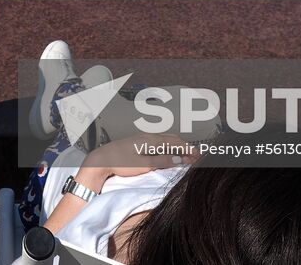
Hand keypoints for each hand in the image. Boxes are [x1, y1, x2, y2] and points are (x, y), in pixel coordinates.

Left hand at [77, 137, 191, 189]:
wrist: (100, 161)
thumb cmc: (120, 162)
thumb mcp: (144, 164)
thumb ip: (163, 160)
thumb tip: (179, 159)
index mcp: (151, 140)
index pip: (176, 142)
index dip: (189, 149)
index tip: (199, 157)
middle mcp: (148, 137)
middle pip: (172, 139)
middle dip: (185, 147)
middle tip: (195, 158)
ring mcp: (141, 139)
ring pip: (165, 141)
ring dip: (176, 147)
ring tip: (185, 157)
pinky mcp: (136, 144)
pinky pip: (157, 143)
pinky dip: (167, 148)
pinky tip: (168, 154)